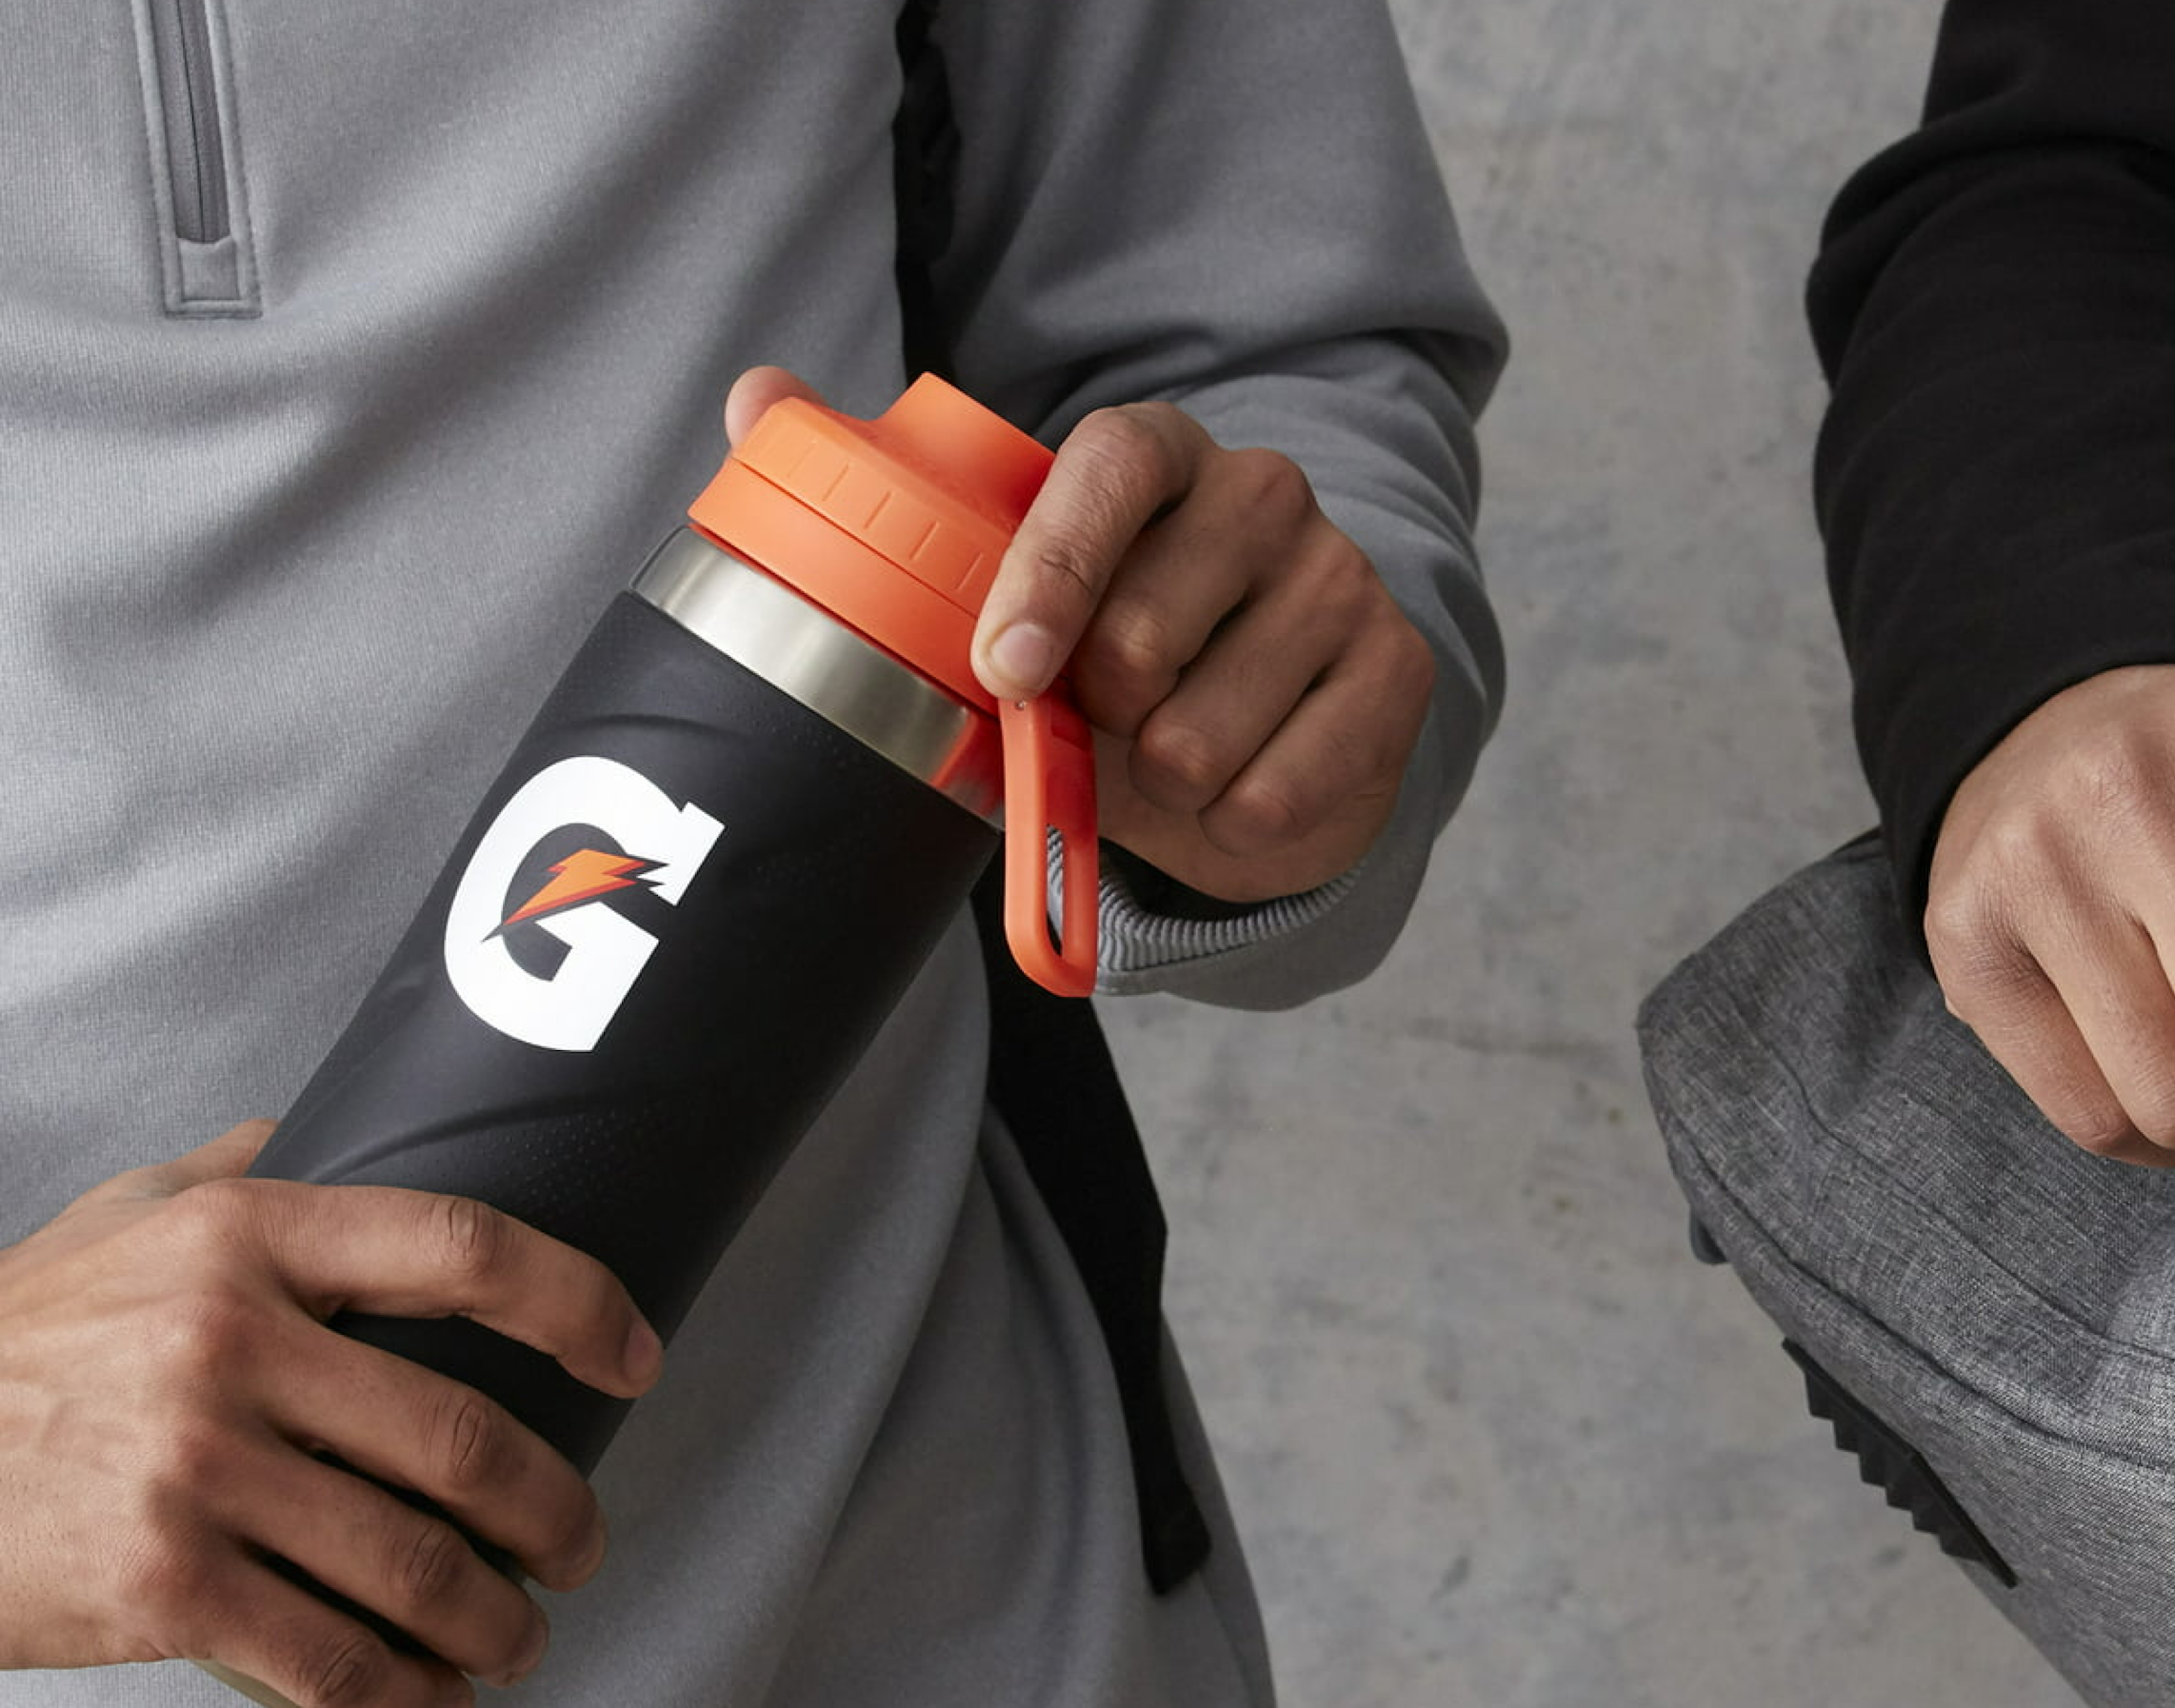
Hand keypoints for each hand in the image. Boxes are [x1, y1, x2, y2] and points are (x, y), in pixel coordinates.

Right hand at [0, 1123, 658, 1707]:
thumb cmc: (17, 1333)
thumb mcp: (120, 1217)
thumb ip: (235, 1170)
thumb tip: (341, 1120)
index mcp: (245, 1235)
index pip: (463, 1248)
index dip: (578, 1303)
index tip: (632, 1357)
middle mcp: (229, 1342)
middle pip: (465, 1437)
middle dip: (555, 1511)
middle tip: (579, 1545)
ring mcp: (195, 1469)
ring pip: (416, 1564)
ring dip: (499, 1620)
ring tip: (520, 1638)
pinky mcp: (160, 1584)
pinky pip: (327, 1655)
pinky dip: (404, 1696)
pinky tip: (434, 1706)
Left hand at [725, 369, 1435, 901]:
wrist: (1268, 739)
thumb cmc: (1118, 655)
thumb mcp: (1014, 591)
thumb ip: (889, 498)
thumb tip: (752, 396)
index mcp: (1159, 453)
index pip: (1109, 473)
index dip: (1053, 573)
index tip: (1007, 669)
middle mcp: (1265, 494)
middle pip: (1149, 631)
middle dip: (1103, 713)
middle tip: (1109, 717)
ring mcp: (1343, 579)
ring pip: (1206, 731)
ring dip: (1167, 780)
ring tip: (1174, 760)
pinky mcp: (1398, 671)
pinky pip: (1282, 787)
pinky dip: (1237, 821)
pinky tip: (1241, 788)